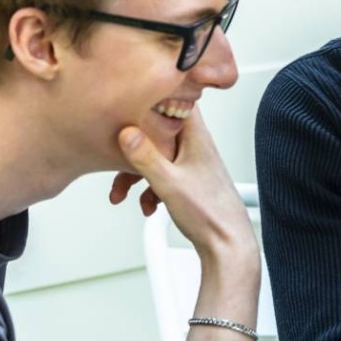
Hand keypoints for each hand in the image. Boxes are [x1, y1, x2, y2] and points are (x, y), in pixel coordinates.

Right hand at [112, 113, 256, 263]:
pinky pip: (161, 174)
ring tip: (120, 193)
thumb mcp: (169, 183)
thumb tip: (126, 131)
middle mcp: (195, 146)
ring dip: (135, 173)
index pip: (176, 99)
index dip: (152, 95)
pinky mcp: (188, 180)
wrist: (227, 245)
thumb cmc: (209, 215)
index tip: (127, 100)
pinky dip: (148, 187)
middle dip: (131, 146)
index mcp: (196, 137)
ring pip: (155, 155)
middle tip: (113, 160)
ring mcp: (192, 163)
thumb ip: (145, 157)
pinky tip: (146, 205)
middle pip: (157, 130)